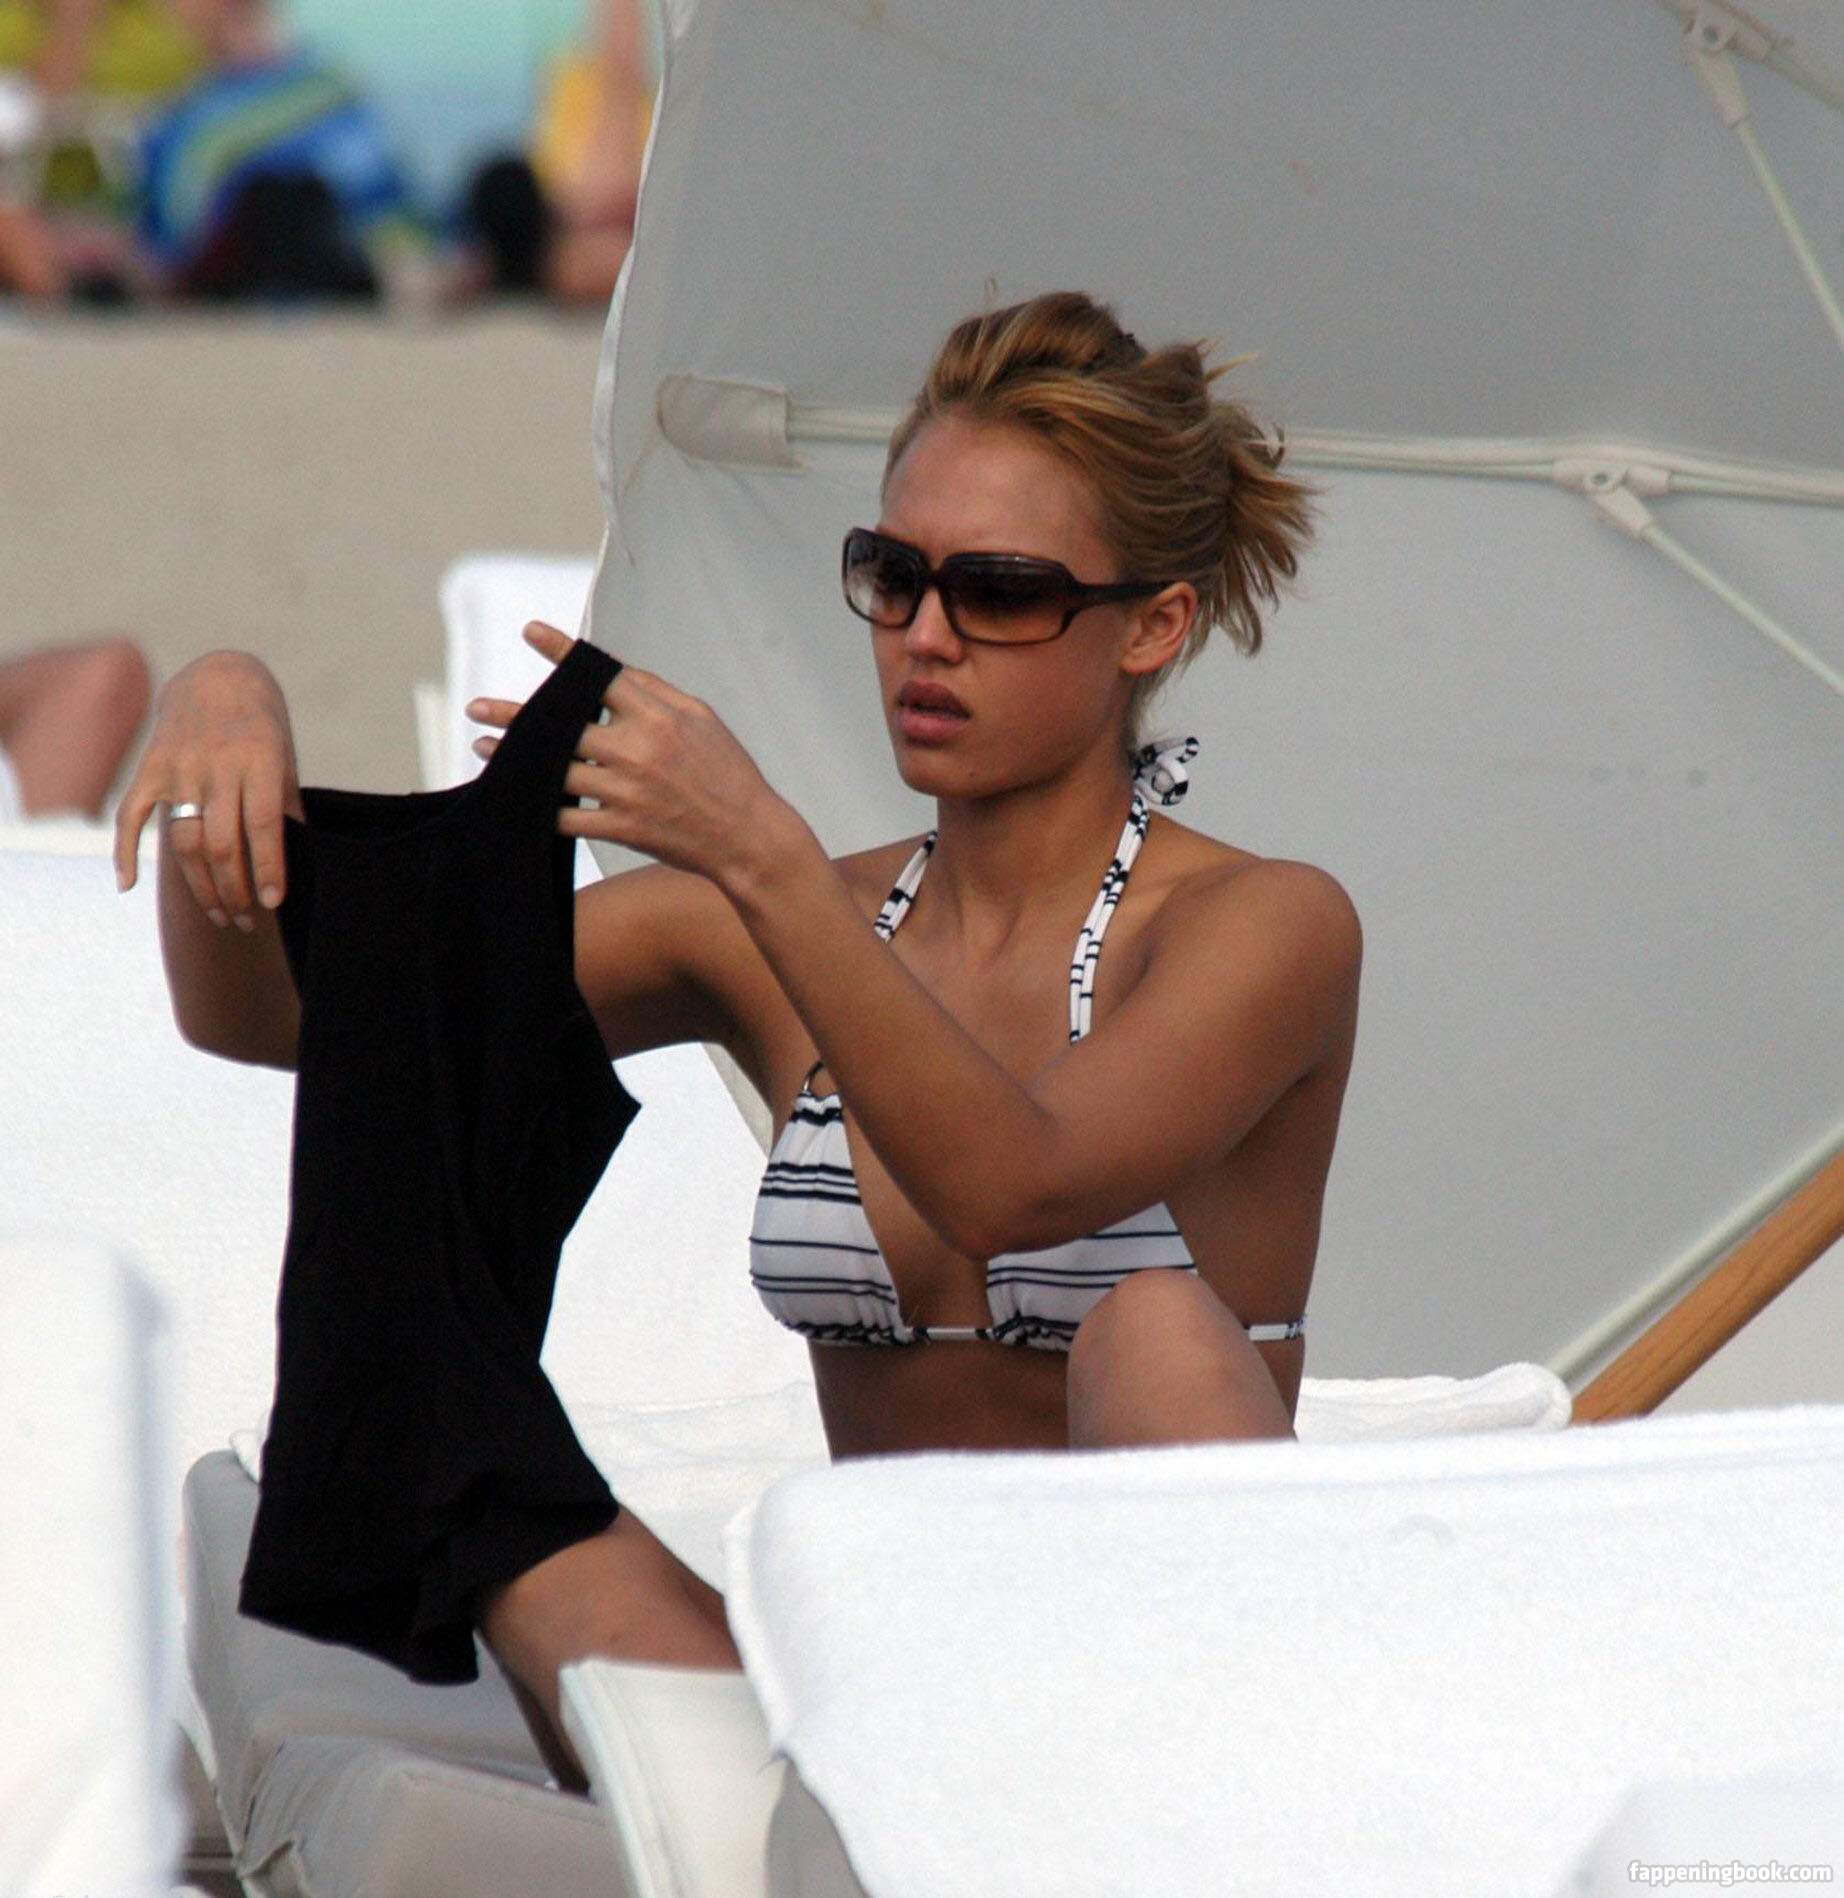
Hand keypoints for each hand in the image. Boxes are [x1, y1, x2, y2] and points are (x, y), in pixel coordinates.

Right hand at [113, 651, 301, 928]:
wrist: (219, 677)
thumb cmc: (263, 730)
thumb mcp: (284, 761)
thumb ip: (285, 808)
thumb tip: (293, 868)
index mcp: (260, 759)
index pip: (264, 825)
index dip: (269, 868)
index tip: (273, 903)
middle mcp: (218, 764)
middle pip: (222, 843)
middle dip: (235, 891)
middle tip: (247, 921)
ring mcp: (180, 766)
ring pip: (184, 841)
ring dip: (200, 887)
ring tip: (221, 915)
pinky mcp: (150, 767)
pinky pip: (130, 815)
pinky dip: (125, 851)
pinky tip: (128, 886)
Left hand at [466, 622, 787, 886]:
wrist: (749, 837)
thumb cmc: (728, 773)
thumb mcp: (702, 719)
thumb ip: (656, 693)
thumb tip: (612, 673)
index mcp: (659, 715)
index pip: (600, 675)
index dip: (562, 653)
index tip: (531, 634)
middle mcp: (639, 748)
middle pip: (563, 724)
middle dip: (515, 714)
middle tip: (477, 706)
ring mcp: (628, 790)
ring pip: (556, 770)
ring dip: (515, 758)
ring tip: (485, 746)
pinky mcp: (623, 827)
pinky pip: (567, 816)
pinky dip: (539, 806)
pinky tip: (516, 796)